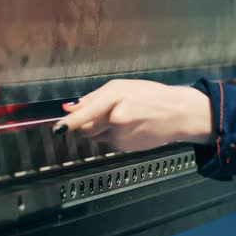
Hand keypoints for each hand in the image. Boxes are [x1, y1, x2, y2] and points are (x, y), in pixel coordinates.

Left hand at [52, 80, 213, 151]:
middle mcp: (117, 119)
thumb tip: (70, 107)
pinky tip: (129, 126)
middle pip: (85, 128)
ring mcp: (121, 136)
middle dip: (84, 123)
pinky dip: (112, 135)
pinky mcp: (125, 148)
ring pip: (95, 136)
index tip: (57, 128)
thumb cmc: (153, 97)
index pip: (86, 113)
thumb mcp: (123, 87)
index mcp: (115, 99)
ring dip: (99, 128)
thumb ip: (94, 97)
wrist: (178, 114)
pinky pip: (108, 142)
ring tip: (121, 117)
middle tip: (101, 113)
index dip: (70, 122)